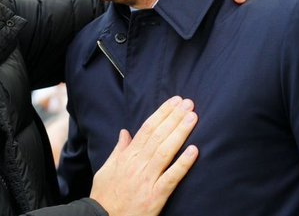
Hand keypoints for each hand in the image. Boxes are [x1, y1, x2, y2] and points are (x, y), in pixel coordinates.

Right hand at [90, 96, 198, 215]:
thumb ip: (119, 150)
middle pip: (158, 135)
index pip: (147, 128)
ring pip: (166, 151)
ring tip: (193, 118)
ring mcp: (147, 179)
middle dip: (174, 117)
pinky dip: (183, 164)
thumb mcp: (107, 168)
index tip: (174, 102)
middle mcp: (138, 164)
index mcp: (127, 156)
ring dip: (180, 133)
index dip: (162, 113)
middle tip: (188, 103)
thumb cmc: (104, 194)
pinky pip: (171, 177)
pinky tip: (194, 151)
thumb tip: (125, 132)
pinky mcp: (155, 196)